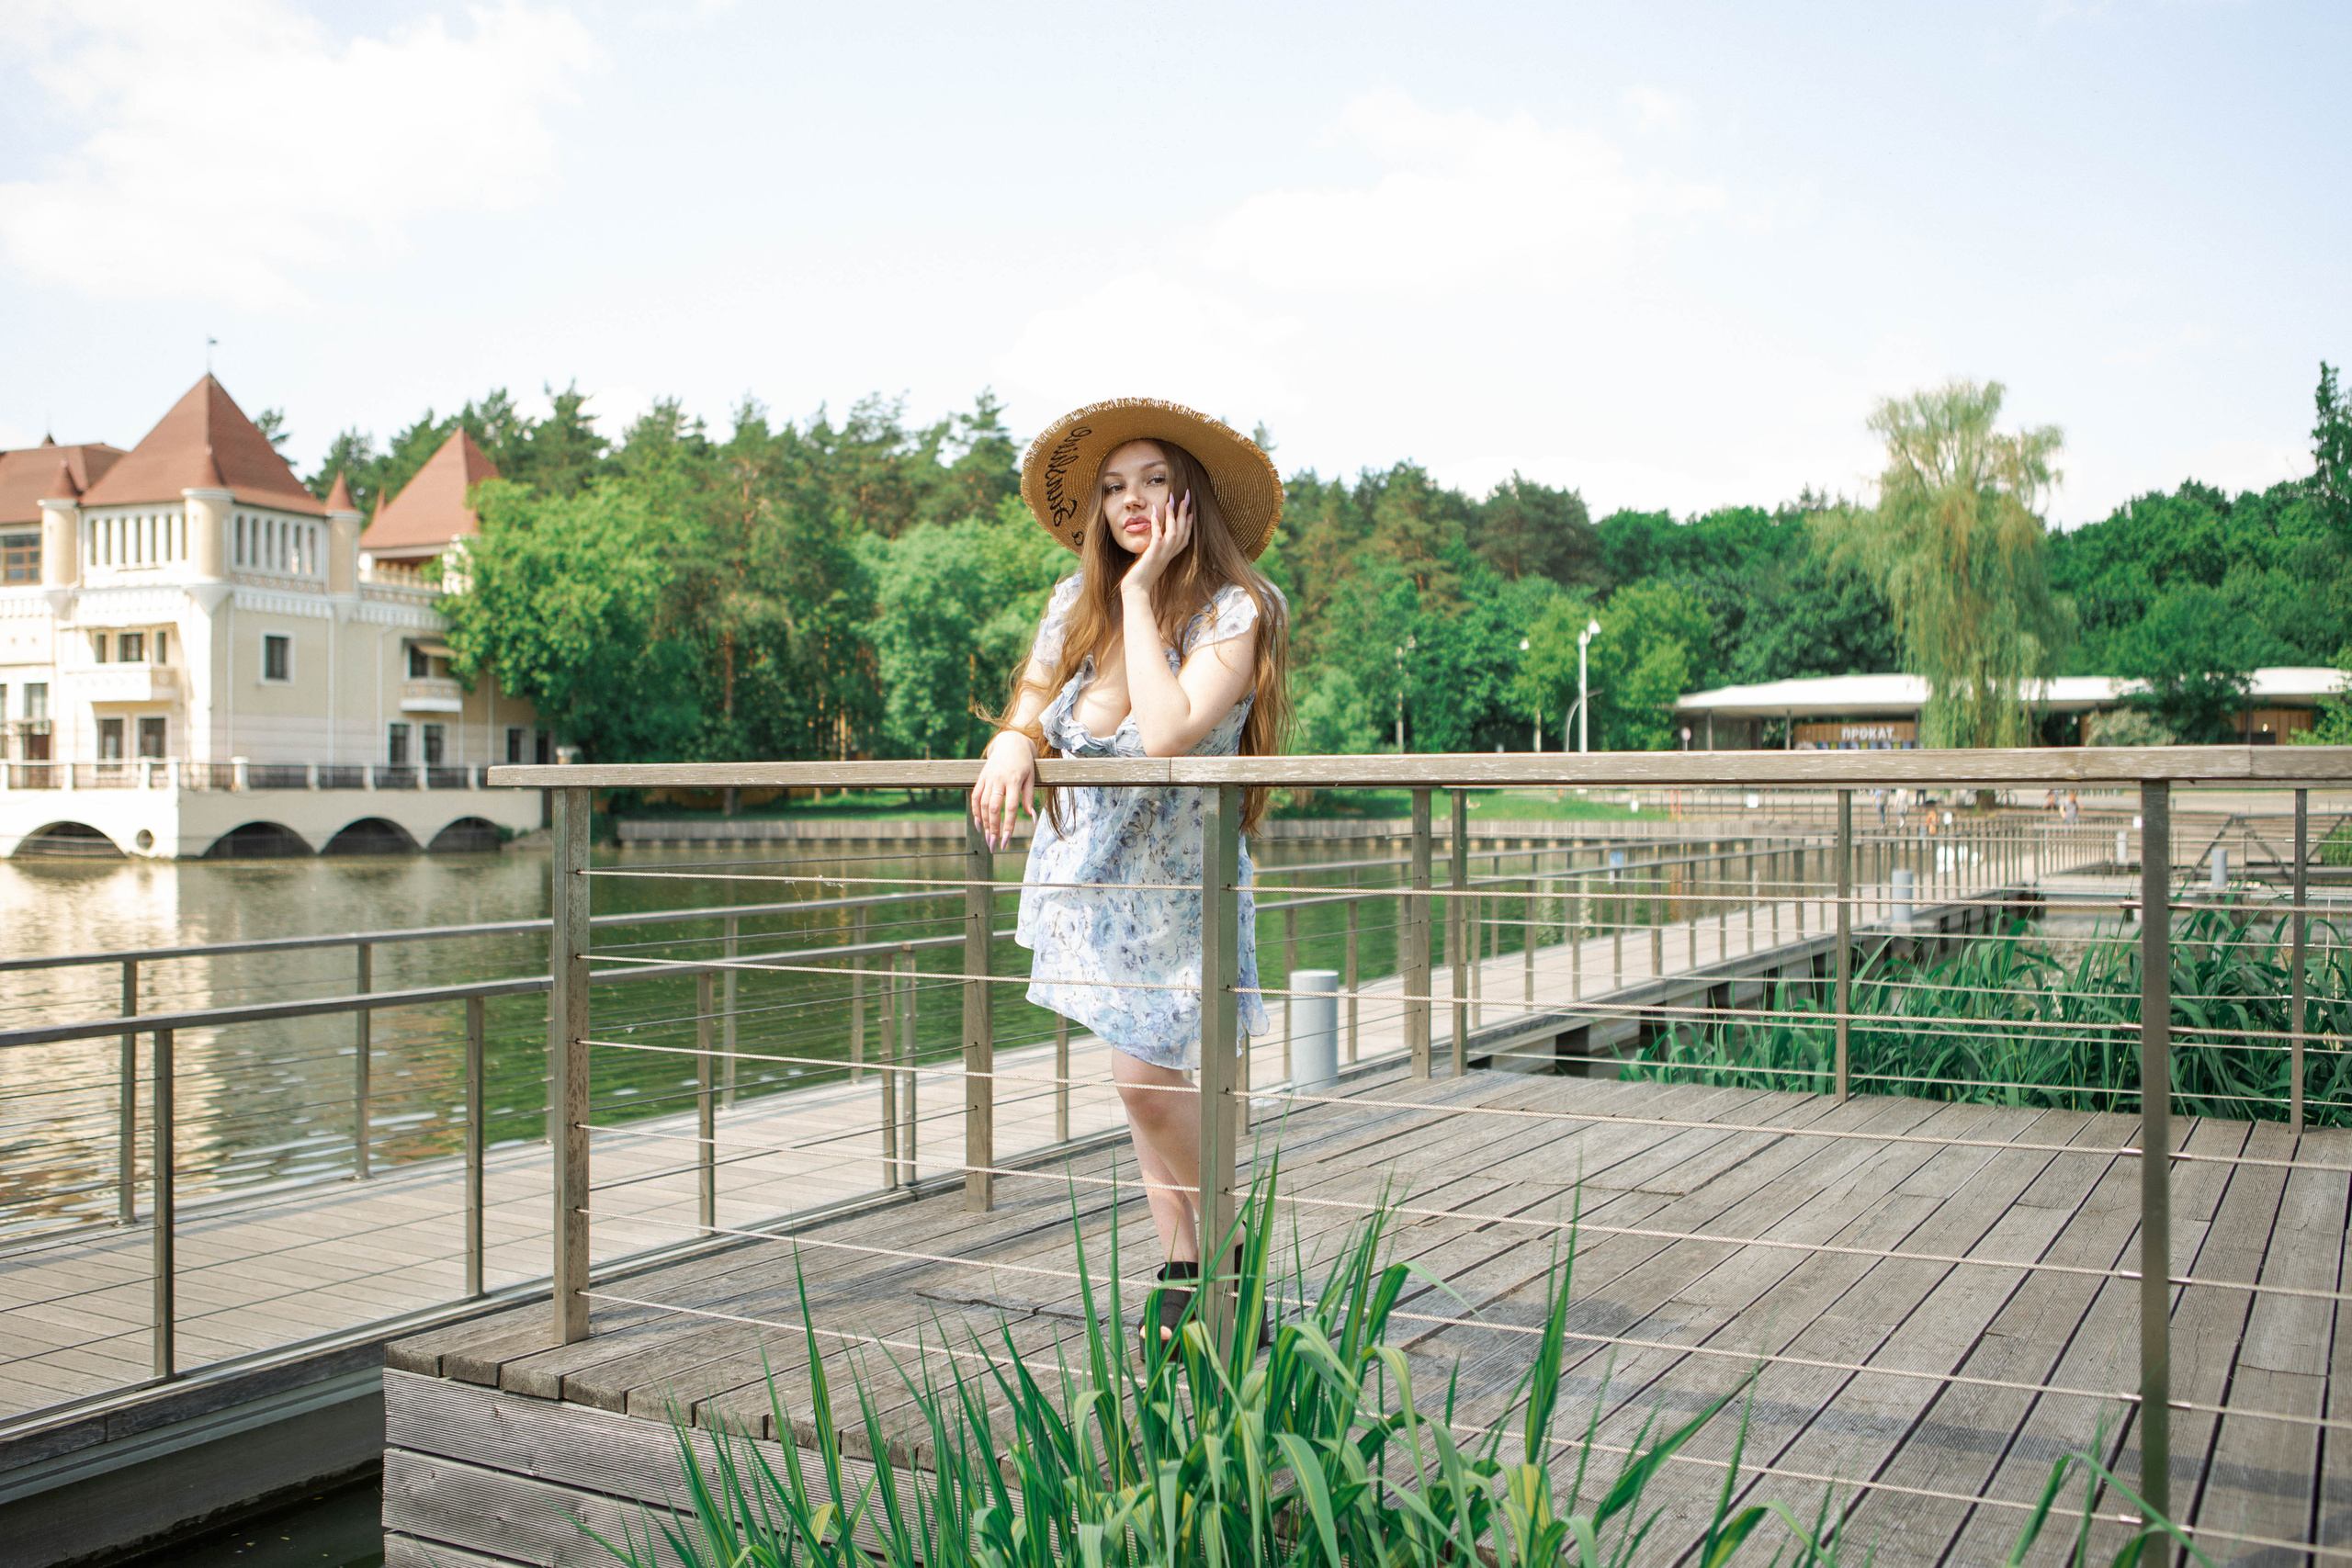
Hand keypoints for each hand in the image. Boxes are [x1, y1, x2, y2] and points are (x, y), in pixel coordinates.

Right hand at [970, 730, 1036, 850]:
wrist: (1011, 743)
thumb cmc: (1025, 763)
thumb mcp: (1031, 779)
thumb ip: (1029, 799)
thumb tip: (1033, 819)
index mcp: (1014, 780)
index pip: (1010, 808)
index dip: (1008, 825)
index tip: (1006, 841)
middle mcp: (999, 779)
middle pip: (993, 808)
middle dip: (993, 828)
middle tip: (993, 845)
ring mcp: (988, 778)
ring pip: (982, 804)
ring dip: (984, 823)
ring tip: (988, 838)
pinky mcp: (981, 777)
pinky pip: (975, 796)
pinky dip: (975, 811)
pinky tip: (979, 825)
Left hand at [1121, 489, 1193, 599]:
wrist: (1137, 590)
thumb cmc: (1141, 577)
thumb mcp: (1151, 561)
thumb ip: (1154, 551)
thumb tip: (1153, 543)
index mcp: (1170, 555)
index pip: (1184, 537)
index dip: (1189, 524)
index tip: (1191, 511)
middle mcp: (1169, 554)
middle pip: (1182, 530)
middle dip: (1184, 512)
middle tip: (1185, 496)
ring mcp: (1162, 554)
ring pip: (1173, 531)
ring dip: (1173, 515)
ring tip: (1171, 500)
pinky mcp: (1153, 554)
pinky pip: (1158, 536)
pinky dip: (1157, 523)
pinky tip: (1154, 512)